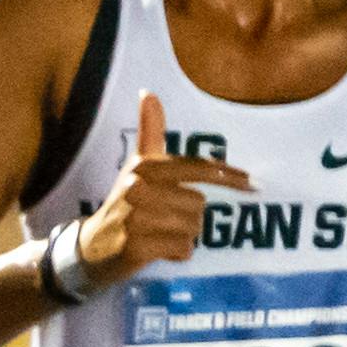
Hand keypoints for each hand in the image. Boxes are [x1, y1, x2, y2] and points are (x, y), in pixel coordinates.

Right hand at [77, 90, 251, 285]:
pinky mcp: (136, 247)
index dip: (228, 176)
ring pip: (193, 228)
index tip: (254, 184)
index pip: (197, 168)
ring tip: (161, 234)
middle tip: (168, 221)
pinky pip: (183, 249)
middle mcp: (138, 187)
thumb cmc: (125, 203)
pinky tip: (160, 250)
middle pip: (199, 203)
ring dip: (185, 235)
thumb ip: (150, 131)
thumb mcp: (137, 167)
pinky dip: (178, 253)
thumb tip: (149, 92)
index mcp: (144, 166)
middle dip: (191, 216)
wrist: (93, 247)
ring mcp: (136, 217)